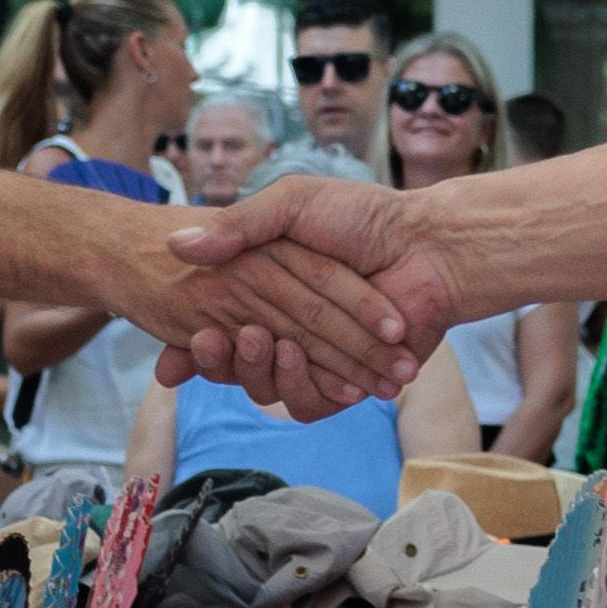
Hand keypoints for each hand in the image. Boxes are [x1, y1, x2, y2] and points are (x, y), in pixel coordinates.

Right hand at [159, 174, 448, 409]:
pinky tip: (300, 361)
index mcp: (271, 290)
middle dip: (223, 355)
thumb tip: (177, 245)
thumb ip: (239, 226)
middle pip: (240, 362)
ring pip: (271, 387)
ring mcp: (320, 361)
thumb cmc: (362, 216)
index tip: (182, 327)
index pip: (220, 324)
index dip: (198, 333)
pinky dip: (303, 387)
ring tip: (264, 341)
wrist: (428, 246)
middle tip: (212, 337)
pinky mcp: (347, 386)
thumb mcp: (292, 203)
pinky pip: (311, 404)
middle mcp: (290, 328)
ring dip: (261, 371)